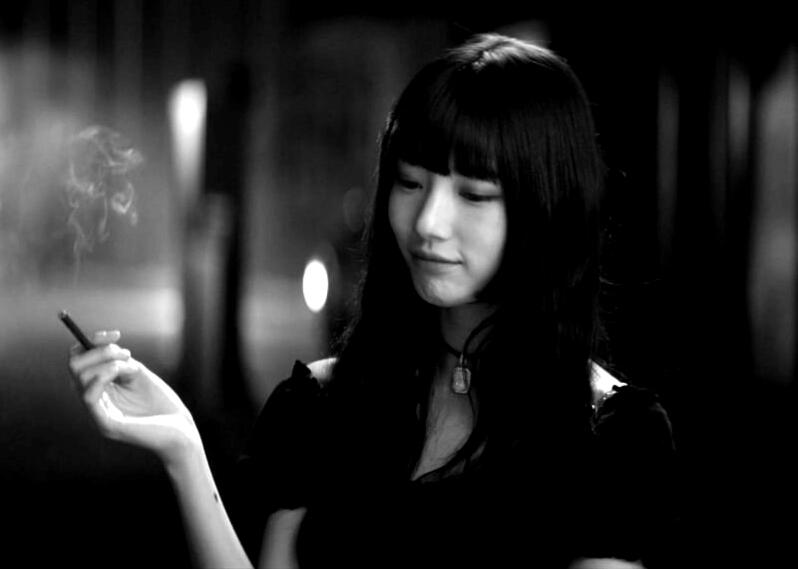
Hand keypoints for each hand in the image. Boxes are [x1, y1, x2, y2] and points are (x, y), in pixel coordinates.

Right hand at [68, 330, 200, 466]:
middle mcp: (94, 403)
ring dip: (108, 362)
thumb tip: (106, 347)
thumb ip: (119, 362)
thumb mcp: (138, 375)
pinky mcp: (106, 425)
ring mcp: (98, 415)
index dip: (92, 343)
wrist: (181, 431)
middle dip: (99, 351)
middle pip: (74, 367)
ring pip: (80, 378)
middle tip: (127, 353)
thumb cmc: (163, 405)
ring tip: (132, 367)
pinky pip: (89, 396)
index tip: (116, 334)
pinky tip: (124, 372)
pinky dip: (103, 376)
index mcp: (100, 391)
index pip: (79, 362)